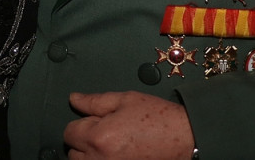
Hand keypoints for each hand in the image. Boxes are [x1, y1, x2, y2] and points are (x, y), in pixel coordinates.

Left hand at [64, 91, 194, 159]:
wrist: (185, 139)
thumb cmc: (158, 118)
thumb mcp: (125, 100)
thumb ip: (95, 101)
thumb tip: (74, 99)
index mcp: (99, 136)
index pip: (69, 132)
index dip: (82, 123)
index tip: (95, 122)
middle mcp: (101, 159)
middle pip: (73, 153)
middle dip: (84, 141)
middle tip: (105, 133)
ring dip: (91, 156)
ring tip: (112, 146)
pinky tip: (117, 154)